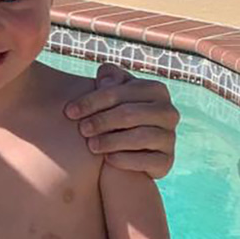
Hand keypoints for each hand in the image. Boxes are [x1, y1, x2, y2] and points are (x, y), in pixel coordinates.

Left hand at [64, 63, 179, 177]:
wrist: (129, 151)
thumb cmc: (117, 116)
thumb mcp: (114, 94)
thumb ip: (109, 79)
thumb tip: (103, 77)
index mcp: (156, 90)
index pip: (120, 92)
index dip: (91, 101)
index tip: (69, 111)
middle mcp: (168, 112)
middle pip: (129, 114)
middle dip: (101, 121)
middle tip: (81, 129)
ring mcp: (170, 137)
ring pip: (140, 136)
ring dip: (111, 141)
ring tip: (91, 145)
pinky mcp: (167, 161)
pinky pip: (148, 160)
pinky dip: (126, 159)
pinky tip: (107, 160)